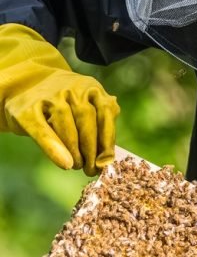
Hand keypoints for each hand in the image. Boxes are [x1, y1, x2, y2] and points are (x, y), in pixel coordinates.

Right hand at [0, 23, 118, 174]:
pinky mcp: (28, 109)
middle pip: (87, 118)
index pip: (106, 111)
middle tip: (91, 169)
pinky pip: (44, 131)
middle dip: (91, 148)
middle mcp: (72, 87)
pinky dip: (55, 149)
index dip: (108, 139)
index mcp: (91, 87)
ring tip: (77, 165)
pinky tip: (64, 164)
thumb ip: (100, 121)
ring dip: (75, 150)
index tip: (107, 160)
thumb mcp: (85, 105)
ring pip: (66, 124)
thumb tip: (109, 155)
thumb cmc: (63, 104)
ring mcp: (49, 96)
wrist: (25, 87)